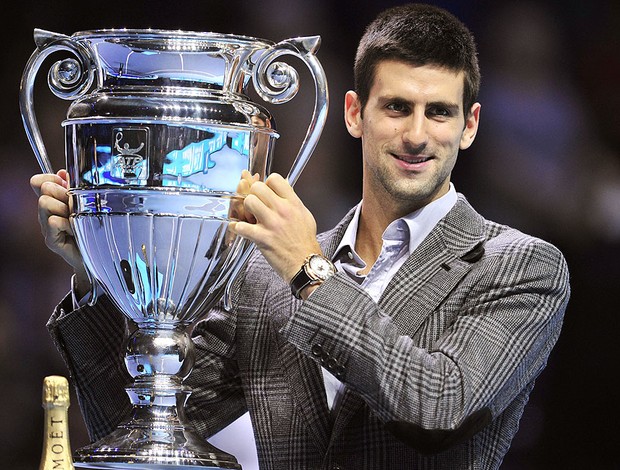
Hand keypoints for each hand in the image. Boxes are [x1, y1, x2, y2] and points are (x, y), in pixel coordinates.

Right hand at [30, 170, 89, 294]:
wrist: (99, 255)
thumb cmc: (93, 228)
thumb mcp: (87, 203)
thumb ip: (75, 187)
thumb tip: (63, 173)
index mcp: (54, 200)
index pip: (38, 182)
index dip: (50, 178)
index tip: (64, 183)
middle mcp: (46, 212)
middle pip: (44, 189)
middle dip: (63, 194)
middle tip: (76, 207)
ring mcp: (46, 226)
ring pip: (45, 203)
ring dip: (65, 209)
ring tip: (76, 219)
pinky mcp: (51, 240)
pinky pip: (53, 221)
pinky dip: (67, 224)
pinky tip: (76, 231)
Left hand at [230, 173, 321, 282]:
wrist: (305, 263)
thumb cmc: (305, 242)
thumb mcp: (304, 215)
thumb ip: (292, 200)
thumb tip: (282, 187)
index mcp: (293, 203)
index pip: (274, 179)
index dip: (267, 183)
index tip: (266, 190)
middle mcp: (282, 210)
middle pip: (258, 188)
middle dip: (253, 194)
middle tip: (255, 203)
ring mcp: (272, 223)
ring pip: (248, 202)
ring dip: (245, 209)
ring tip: (249, 216)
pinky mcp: (262, 238)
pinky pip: (241, 226)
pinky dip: (237, 228)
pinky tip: (240, 229)